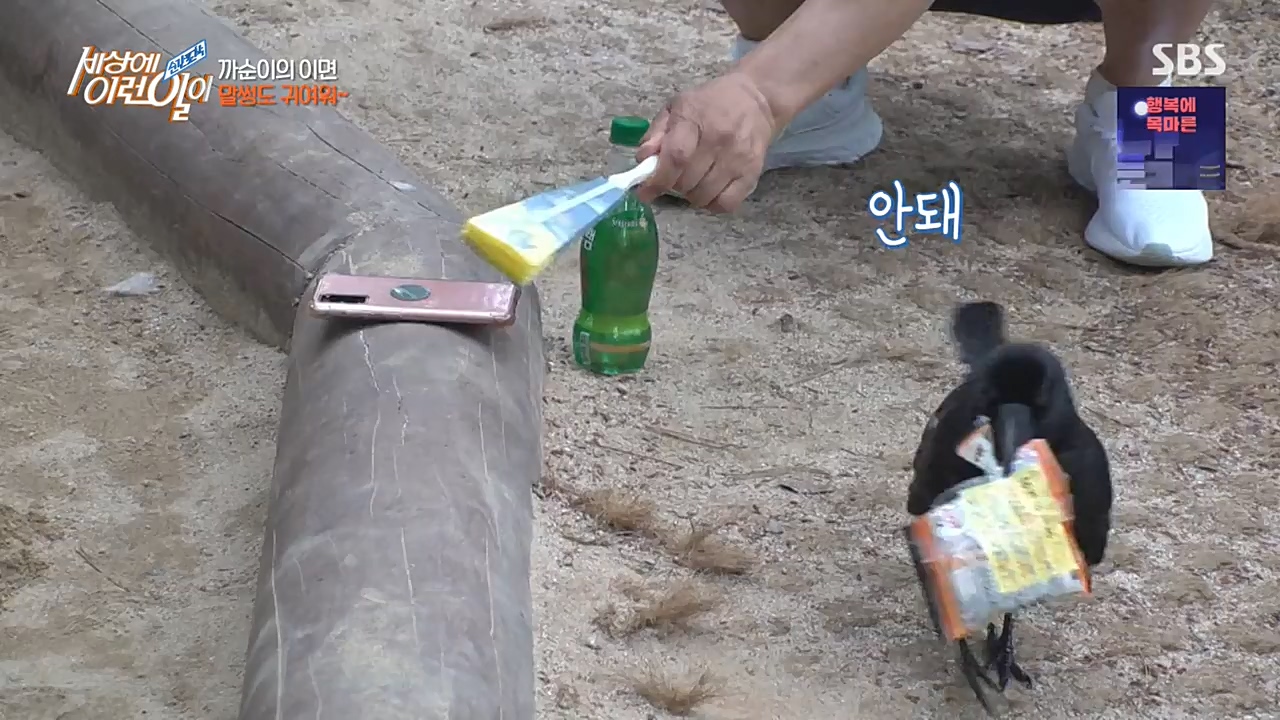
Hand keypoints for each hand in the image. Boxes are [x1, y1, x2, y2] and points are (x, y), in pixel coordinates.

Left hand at [633, 71, 775, 211]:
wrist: (757, 101)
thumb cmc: (711, 104)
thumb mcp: (678, 107)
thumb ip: (657, 132)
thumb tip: (644, 158)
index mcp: (695, 118)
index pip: (676, 157)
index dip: (658, 179)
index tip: (646, 192)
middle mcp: (719, 139)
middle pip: (687, 181)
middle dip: (672, 186)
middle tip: (672, 178)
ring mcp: (738, 158)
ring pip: (704, 196)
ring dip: (691, 196)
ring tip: (692, 182)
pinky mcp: (753, 173)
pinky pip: (726, 204)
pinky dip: (712, 204)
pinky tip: (709, 192)